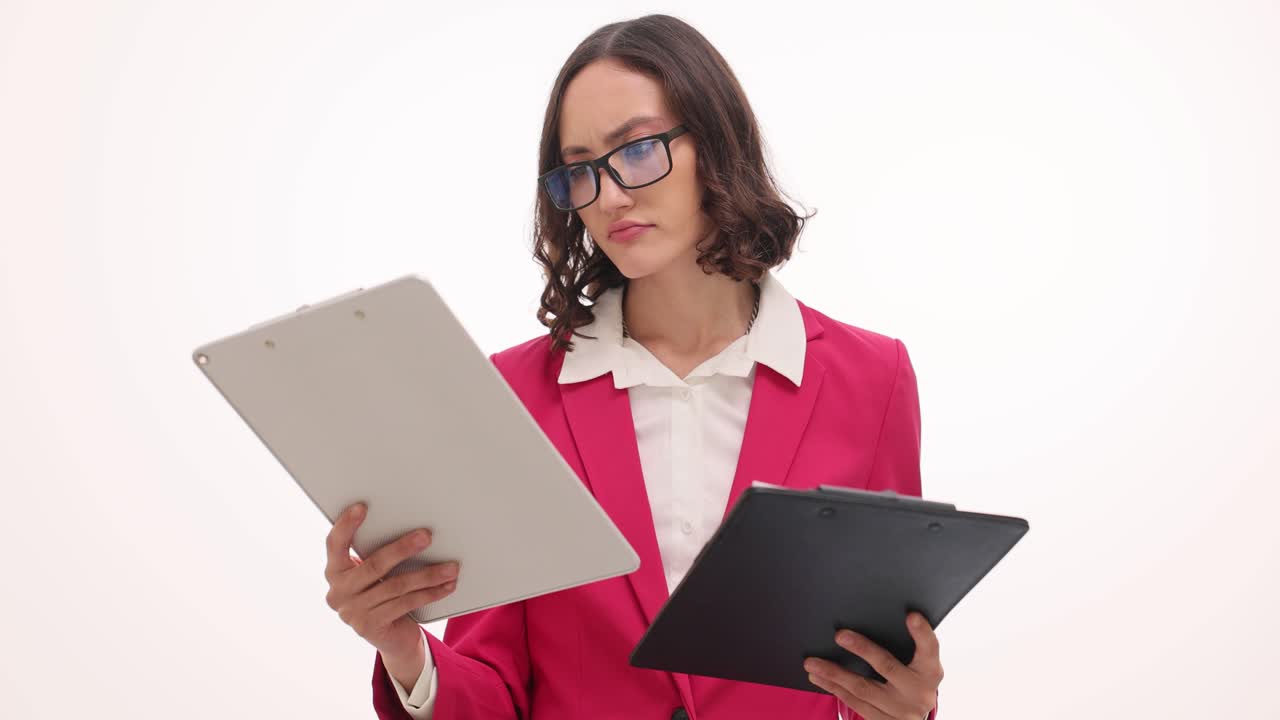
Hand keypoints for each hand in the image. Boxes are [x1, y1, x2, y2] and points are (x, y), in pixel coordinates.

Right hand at [324, 502, 460, 661]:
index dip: (346, 525)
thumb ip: (377, 555)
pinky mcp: (371, 626)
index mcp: (335, 572)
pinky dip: (430, 593)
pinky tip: (446, 585)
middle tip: (426, 536)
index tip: (361, 507)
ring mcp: (353, 612)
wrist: (390, 638)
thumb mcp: (373, 575)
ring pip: (397, 586)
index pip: (335, 545)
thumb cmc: (382, 594)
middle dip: (403, 548)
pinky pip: (406, 603)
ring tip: (450, 567)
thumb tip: (412, 529)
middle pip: (374, 565)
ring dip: (428, 575)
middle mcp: (338, 593)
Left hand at [803, 611, 941, 719]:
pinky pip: (855, 703)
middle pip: (888, 667)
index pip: (930, 650)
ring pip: (863, 688)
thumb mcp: (919, 666)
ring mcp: (901, 710)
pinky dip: (835, 689)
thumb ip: (906, 647)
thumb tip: (876, 617)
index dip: (922, 633)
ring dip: (835, 673)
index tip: (912, 616)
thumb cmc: (913, 682)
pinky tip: (820, 677)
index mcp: (930, 672)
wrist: (915, 719)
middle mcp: (918, 692)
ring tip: (812, 662)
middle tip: (840, 635)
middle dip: (863, 649)